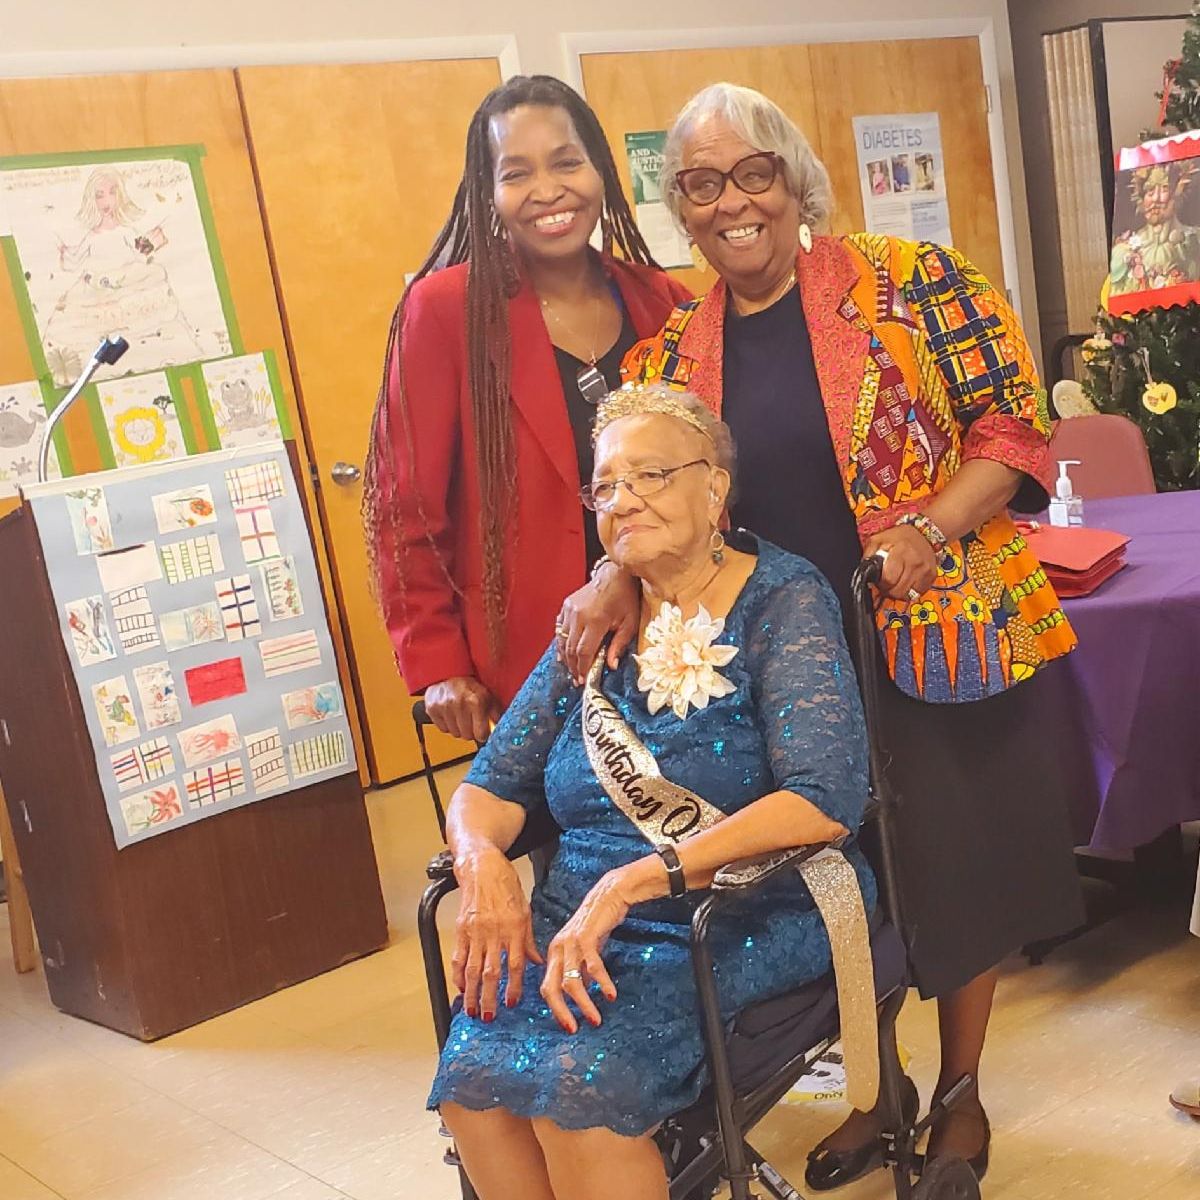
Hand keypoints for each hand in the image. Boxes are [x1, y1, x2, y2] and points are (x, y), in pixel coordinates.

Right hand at [424, 676, 499, 741]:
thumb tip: (499, 727)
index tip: (482, 730)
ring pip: (455, 734)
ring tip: (460, 715)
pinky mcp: (432, 709)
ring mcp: (444, 707)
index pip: (481, 734)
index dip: (482, 733)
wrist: (448, 672)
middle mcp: (459, 704)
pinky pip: (442, 729)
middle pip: (467, 736)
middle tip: (471, 721)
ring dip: (459, 728)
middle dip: (471, 731)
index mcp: (475, 701)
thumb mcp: (487, 695)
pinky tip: (450, 714)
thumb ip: (495, 712)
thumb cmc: (469, 684)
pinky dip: (447, 724)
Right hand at [452, 845, 542, 1019]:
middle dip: (490, 997)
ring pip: (473, 968)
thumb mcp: (525, 910)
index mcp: (515, 928)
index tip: (512, 1003)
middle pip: (492, 971)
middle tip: (489, 1017)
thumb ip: (528, 940)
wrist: (482, 867)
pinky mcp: (461, 929)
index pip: (515, 964)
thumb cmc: (506, 886)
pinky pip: (458, 957)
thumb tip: (536, 963)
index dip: (514, 986)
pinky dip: (458, 975)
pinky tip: (460, 988)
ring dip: (472, 993)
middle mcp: (495, 931)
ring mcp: (476, 931)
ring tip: (472, 1011)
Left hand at [540, 868, 638, 1032]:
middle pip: (551, 988)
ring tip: (596, 1019)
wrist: (608, 895)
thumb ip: (579, 970)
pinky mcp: (586, 938)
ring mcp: (570, 944)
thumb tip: (582, 992)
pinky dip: (601, 983)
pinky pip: (592, 967)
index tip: (568, 1026)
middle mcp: (557, 950)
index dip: (555, 1009)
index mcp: (553, 954)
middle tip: (573, 1029)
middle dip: (561, 1012)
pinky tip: (610, 995)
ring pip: (571, 982)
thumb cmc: (596, 923)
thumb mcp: (584, 949)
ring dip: (583, 1004)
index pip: (547, 987)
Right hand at [556, 563, 639, 683]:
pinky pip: (560, 629)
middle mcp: (579, 615)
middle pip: (570, 648)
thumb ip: (619, 645)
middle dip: (573, 666)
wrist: (614, 574)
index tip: (583, 680)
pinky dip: (561, 642)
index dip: (582, 668)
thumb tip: (611, 666)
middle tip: (577, 679)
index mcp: (596, 620)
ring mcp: (569, 609)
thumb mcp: (629, 622)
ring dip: (565, 657)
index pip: (584, 651)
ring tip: (571, 669)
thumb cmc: (625, 598)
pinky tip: (564, 653)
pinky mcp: (566, 606)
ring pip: (562, 640)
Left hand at [862, 524, 937, 600]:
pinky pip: (917, 593)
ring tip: (895, 582)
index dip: (880, 583)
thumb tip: (863, 573)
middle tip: (886, 582)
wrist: (923, 533)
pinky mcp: (931, 576)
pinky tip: (905, 582)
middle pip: (897, 591)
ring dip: (898, 592)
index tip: (878, 580)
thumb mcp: (877, 540)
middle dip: (888, 590)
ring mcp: (925, 570)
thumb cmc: (899, 537)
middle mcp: (915, 562)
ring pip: (907, 595)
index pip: (889, 579)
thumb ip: (868, 556)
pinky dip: (909, 591)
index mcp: (901, 551)